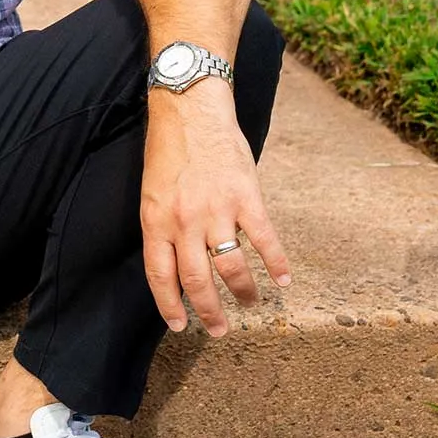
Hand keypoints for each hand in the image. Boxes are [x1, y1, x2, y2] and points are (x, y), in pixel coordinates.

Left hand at [140, 83, 290, 337]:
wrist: (191, 108)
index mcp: (157, 219)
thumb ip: (164, 224)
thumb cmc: (169, 147)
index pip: (161, 275)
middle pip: (197, 280)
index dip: (169, 305)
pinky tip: (284, 280)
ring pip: (231, 267)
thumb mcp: (153, 190)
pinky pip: (264, 239)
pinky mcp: (246, 196)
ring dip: (243, 292)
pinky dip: (277, 263)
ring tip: (250, 304)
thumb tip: (176, 260)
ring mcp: (217, 209)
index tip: (179, 326)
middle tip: (219, 330)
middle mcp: (185, 221)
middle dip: (209, 311)